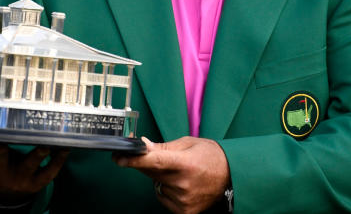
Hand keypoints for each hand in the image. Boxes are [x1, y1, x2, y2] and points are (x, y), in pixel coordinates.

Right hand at [0, 140, 68, 196]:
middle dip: (0, 150)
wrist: (9, 195)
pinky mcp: (38, 181)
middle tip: (2, 138)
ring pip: (29, 165)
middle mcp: (0, 172)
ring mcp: (20, 177)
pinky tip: (67, 146)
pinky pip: (50, 172)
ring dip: (37, 154)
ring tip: (45, 142)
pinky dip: (58, 160)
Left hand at [113, 136, 229, 213]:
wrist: (232, 175)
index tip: (119, 158)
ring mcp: (183, 200)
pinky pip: (163, 198)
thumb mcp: (188, 144)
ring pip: (157, 186)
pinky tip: (182, 185)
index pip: (154, 161)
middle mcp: (183, 184)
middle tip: (164, 159)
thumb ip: (162, 148)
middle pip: (152, 173)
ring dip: (162, 178)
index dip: (134, 160)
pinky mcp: (184, 212)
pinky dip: (167, 191)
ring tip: (182, 173)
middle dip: (149, 164)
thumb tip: (142, 145)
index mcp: (185, 163)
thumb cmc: (210, 156)